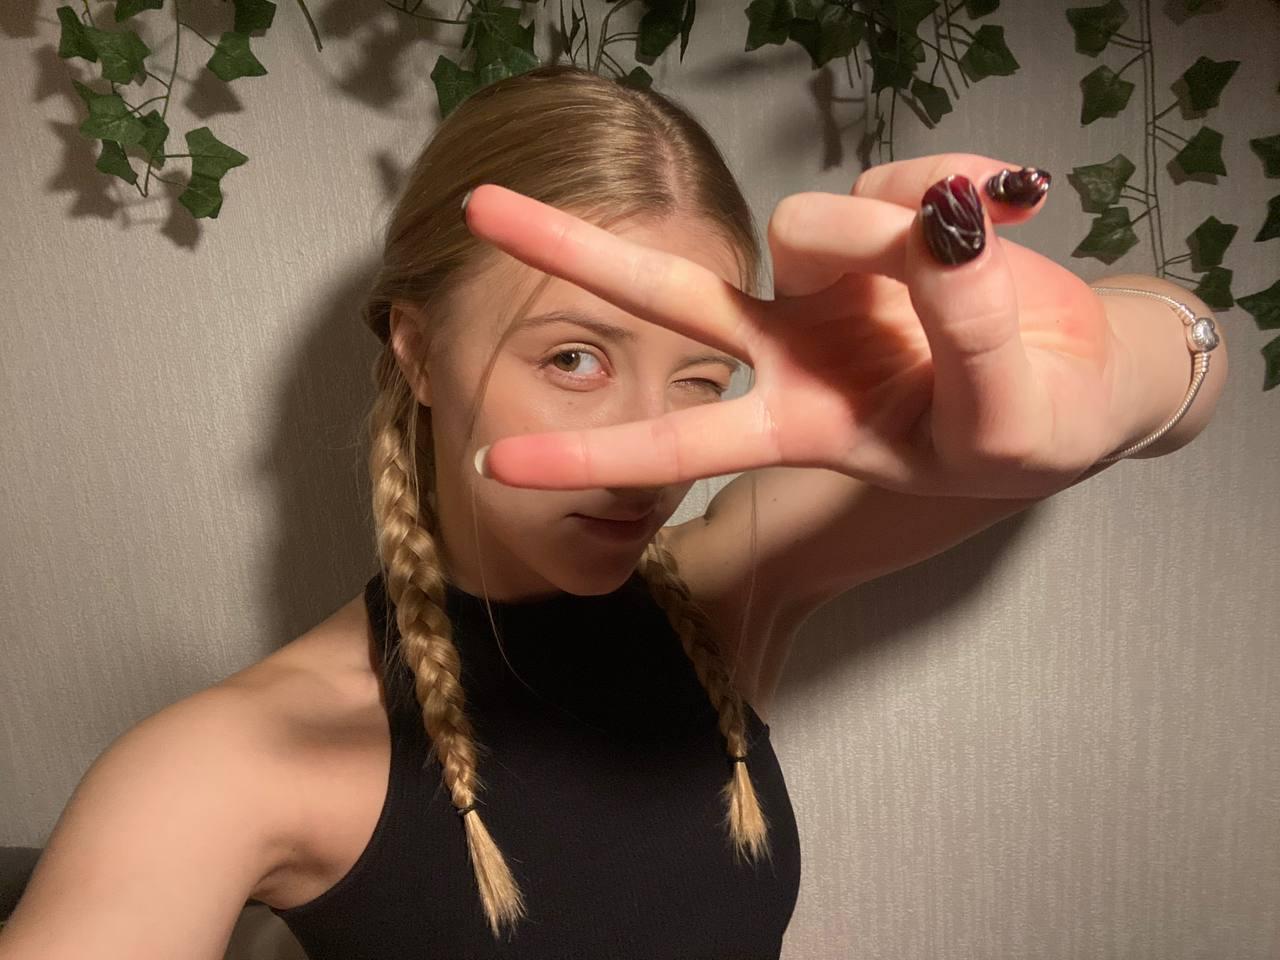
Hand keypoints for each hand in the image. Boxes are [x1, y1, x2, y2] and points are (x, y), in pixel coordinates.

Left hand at [463, 153, 1127, 499]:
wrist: (1091, 376)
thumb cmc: (1037, 425)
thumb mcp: (1003, 414)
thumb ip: (963, 325)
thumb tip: (931, 219)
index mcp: (805, 425)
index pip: (686, 443)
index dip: (596, 457)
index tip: (494, 463)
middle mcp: (796, 346)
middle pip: (670, 295)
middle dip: (576, 252)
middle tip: (479, 209)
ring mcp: (832, 280)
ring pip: (811, 221)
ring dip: (887, 229)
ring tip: (980, 246)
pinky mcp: (882, 218)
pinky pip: (898, 177)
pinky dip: (962, 182)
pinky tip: (1011, 208)